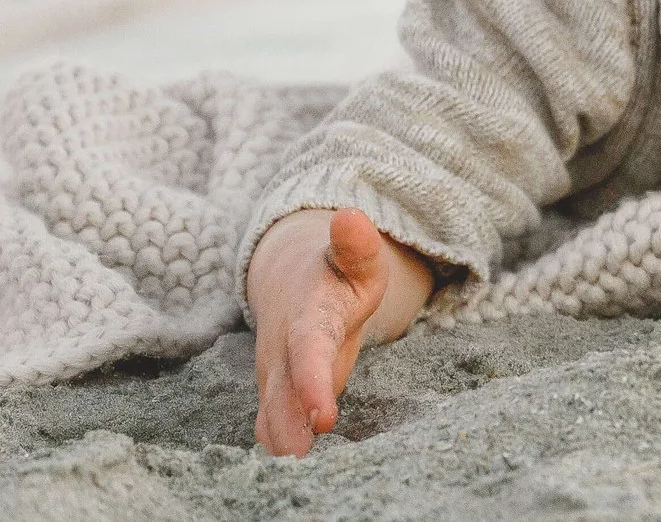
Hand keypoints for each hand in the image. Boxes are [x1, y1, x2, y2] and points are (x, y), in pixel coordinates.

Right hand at [247, 208, 433, 455]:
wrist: (290, 280)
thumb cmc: (337, 276)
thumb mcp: (355, 258)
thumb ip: (357, 246)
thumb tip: (353, 217)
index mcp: (308, 318)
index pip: (310, 351)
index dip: (312, 382)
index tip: (323, 415)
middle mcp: (283, 350)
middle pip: (282, 391)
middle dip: (288, 424)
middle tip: (300, 458)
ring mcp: (275, 374)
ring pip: (271, 413)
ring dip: (281, 441)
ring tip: (296, 473)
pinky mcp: (275, 393)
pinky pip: (273, 424)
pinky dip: (278, 445)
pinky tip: (291, 475)